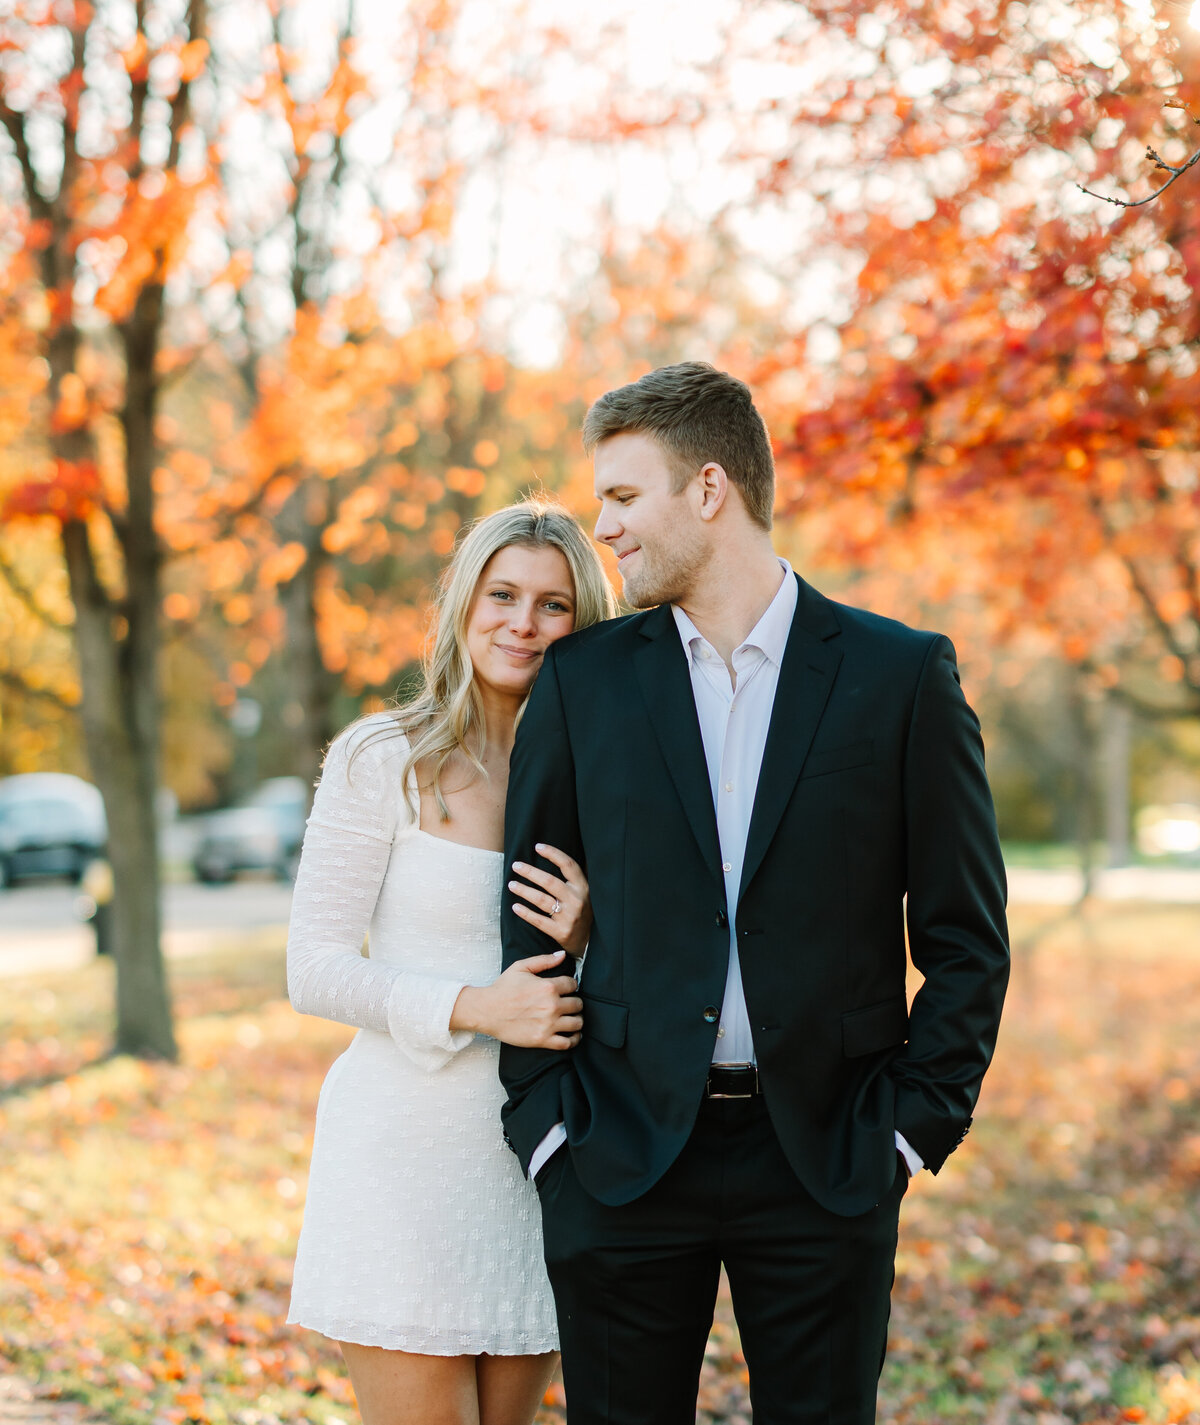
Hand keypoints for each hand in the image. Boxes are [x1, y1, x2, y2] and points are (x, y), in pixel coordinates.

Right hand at [451, 950, 582, 1049]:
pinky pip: (567, 1043)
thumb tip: (562, 955)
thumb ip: (544, 960)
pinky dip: (574, 1040)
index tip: (566, 989)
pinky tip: (572, 1035)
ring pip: (577, 1023)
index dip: (570, 986)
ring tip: (572, 1019)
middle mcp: (551, 1005)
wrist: (486, 1011)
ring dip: (577, 1020)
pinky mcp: (542, 1040)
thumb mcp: (521, 967)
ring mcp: (548, 1024)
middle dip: (574, 1003)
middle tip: (569, 1004)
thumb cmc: (502, 988)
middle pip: (578, 1004)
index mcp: (548, 986)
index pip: (573, 985)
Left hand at [509, 843, 591, 954]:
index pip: (568, 865)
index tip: (537, 846)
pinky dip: (525, 913)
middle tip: (516, 865)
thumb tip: (563, 852)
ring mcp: (569, 917)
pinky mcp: (561, 932)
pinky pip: (539, 920)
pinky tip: (515, 907)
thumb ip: (575, 877)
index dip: (553, 854)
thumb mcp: (586, 892)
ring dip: (524, 891)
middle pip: (549, 882)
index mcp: (583, 887)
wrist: (590, 942)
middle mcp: (577, 900)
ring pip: (541, 900)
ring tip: (512, 885)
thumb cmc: (583, 911)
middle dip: (530, 872)